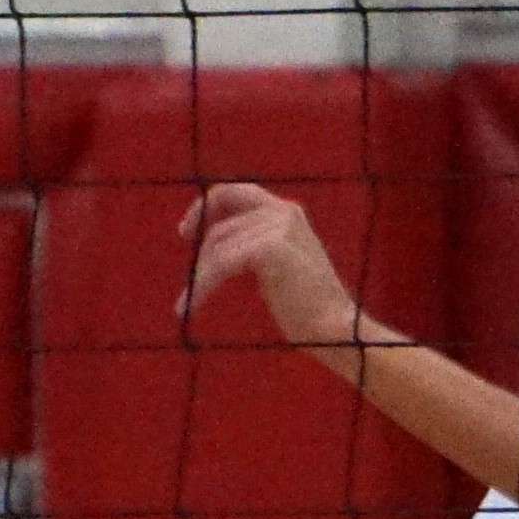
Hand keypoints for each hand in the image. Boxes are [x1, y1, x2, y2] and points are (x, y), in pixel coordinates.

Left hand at [183, 182, 363, 353]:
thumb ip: (255, 242)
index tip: (187, 229)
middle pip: (223, 221)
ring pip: (218, 246)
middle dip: (198, 241)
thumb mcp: (280, 260)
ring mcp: (279, 227)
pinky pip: (221, 264)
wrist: (334, 327)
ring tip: (187, 305)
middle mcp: (283, 212)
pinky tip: (190, 307)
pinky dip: (202, 286)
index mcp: (288, 212)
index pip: (237, 191)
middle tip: (184, 269)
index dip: (207, 205)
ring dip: (199, 277)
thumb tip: (215, 241)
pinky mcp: (270, 248)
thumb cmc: (306, 304)